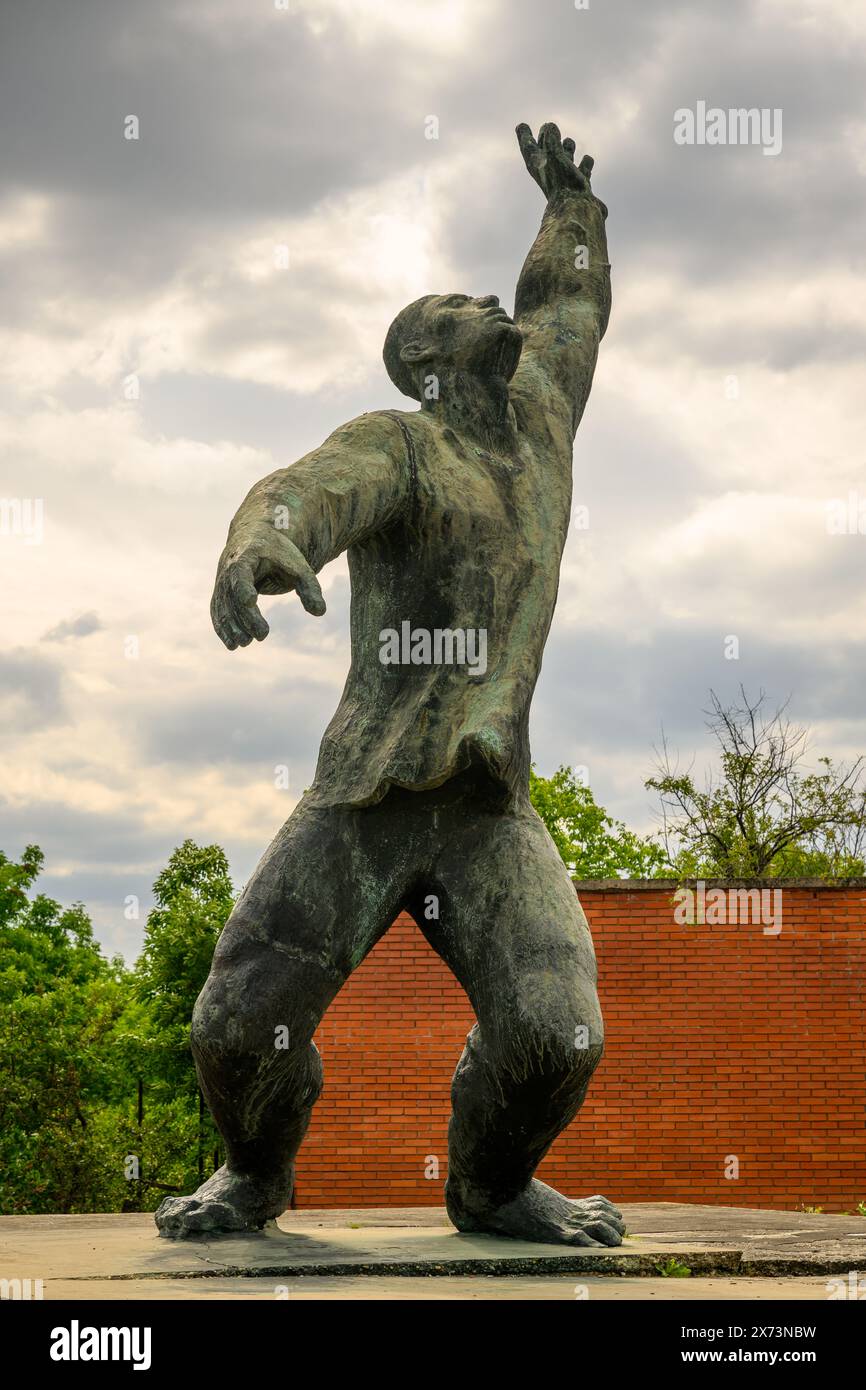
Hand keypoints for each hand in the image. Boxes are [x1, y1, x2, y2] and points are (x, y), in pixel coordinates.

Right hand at [210, 524, 325, 649]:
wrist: (256, 538)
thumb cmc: (280, 553)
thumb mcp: (299, 566)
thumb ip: (310, 587)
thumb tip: (320, 611)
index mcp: (247, 554)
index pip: (241, 572)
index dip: (244, 586)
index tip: (251, 602)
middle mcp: (228, 566)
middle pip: (232, 594)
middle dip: (245, 616)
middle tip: (262, 635)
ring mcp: (221, 579)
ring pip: (222, 605)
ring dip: (231, 626)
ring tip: (246, 643)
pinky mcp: (219, 591)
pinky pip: (217, 611)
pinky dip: (223, 628)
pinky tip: (232, 645)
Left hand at [516, 121, 595, 200]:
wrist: (575, 208)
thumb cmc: (561, 183)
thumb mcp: (553, 155)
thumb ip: (549, 139)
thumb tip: (549, 126)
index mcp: (537, 164)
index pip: (528, 146)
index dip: (524, 135)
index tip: (521, 126)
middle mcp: (549, 171)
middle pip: (546, 150)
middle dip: (547, 138)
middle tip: (547, 128)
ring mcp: (564, 178)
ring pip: (565, 158)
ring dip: (568, 148)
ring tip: (569, 142)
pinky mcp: (580, 184)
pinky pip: (583, 171)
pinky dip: (586, 164)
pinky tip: (587, 160)